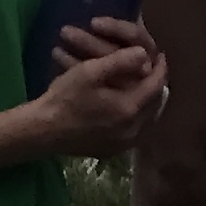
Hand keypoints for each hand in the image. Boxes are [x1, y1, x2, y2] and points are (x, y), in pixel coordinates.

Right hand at [30, 16, 167, 159]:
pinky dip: (137, 114)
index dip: (160, 69)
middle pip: (155, 105)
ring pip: (147, 119)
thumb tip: (145, 54)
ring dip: (148, 100)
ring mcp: (123, 145)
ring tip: (144, 83)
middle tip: (154, 68)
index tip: (160, 55)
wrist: (44, 131)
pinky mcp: (113, 151)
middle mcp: (132, 132)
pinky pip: (136, 130)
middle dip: (156, 84)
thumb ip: (121, 61)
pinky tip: (128, 103)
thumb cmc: (66, 97)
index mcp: (129, 110)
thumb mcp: (90, 71)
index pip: (156, 87)